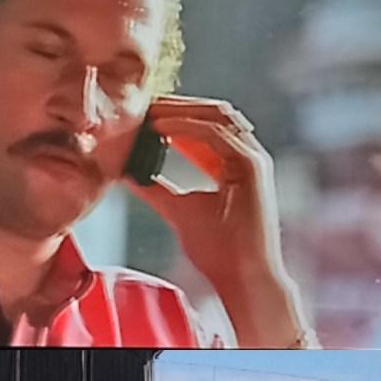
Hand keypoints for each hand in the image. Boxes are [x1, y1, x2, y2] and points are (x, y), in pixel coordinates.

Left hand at [126, 96, 312, 347]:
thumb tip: (126, 174)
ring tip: (146, 111)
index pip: (205, 127)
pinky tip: (159, 127)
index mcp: (235, 164)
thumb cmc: (218, 252)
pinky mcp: (252, 167)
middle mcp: (248, 157)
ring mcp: (253, 159)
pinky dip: (186, 126)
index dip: (174, 117)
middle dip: (176, 106)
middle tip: (141, 104)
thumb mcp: (178, 211)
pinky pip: (216, 133)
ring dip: (179, 110)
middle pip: (212, 113)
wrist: (241, 277)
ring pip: (216, 116)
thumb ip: (155, 190)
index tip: (142, 116)